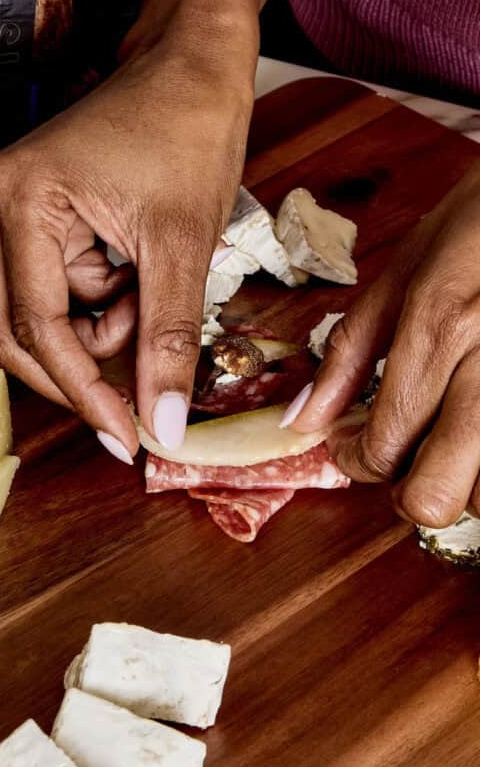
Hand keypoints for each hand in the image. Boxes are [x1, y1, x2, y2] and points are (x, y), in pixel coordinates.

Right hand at [0, 12, 256, 461]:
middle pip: (16, 330)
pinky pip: (47, 287)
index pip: (37, 328)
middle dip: (79, 368)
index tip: (126, 436)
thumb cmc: (190, 130)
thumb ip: (167, 339)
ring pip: (35, 314)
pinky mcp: (21, 211)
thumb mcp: (184, 244)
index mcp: (19, 200)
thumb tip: (161, 426)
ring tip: (151, 287)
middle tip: (136, 398)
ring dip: (94, 327)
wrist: (190, 61)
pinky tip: (132, 270)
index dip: (83, 392)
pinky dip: (93, 301)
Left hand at [290, 170, 479, 526]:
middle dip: (407, 492)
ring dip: (463, 482)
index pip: (384, 443)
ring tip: (450, 438)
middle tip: (402, 460)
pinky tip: (478, 424)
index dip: (355, 461)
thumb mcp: (403, 270)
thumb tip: (304, 417)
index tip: (351, 448)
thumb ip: (350, 349)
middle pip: (440, 496)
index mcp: (441, 327)